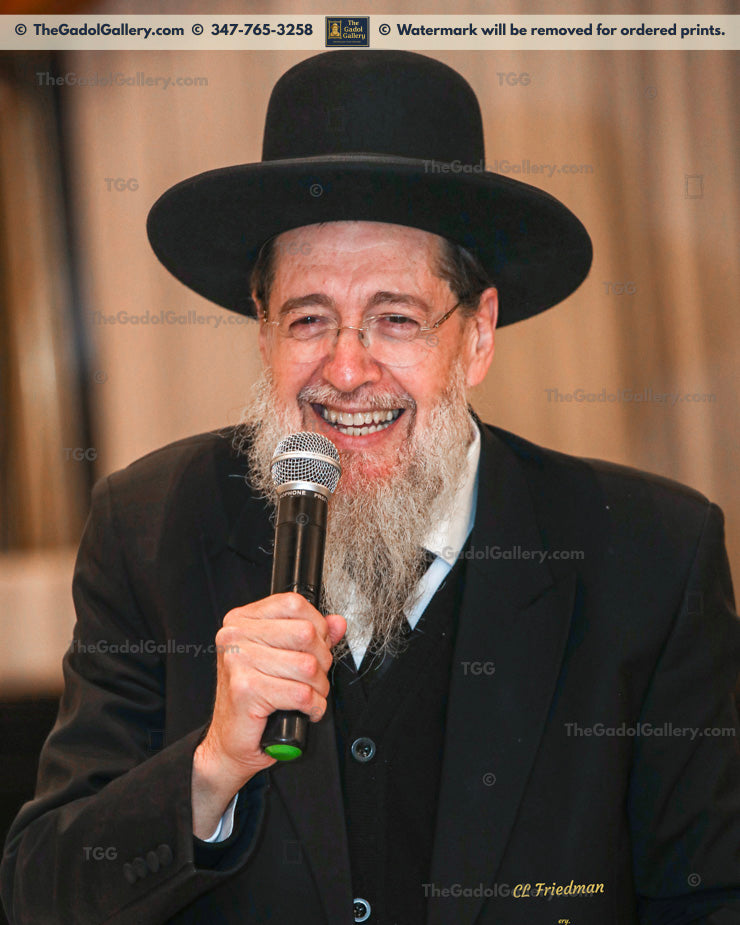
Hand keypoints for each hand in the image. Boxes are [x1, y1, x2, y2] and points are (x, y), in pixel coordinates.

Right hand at [191, 593, 345, 837]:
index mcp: (242, 620)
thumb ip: (311, 636)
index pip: (294, 604)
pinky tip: (304, 709)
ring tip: (308, 695)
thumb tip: (336, 623)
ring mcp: (238, 661)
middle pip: (306, 633)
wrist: (229, 741)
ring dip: (318, 687)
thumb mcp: (282, 657)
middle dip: (321, 660)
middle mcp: (236, 636)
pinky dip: (313, 706)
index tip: (316, 646)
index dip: (317, 626)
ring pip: (307, 666)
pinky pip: (301, 693)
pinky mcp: (246, 689)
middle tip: (313, 677)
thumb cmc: (252, 700)